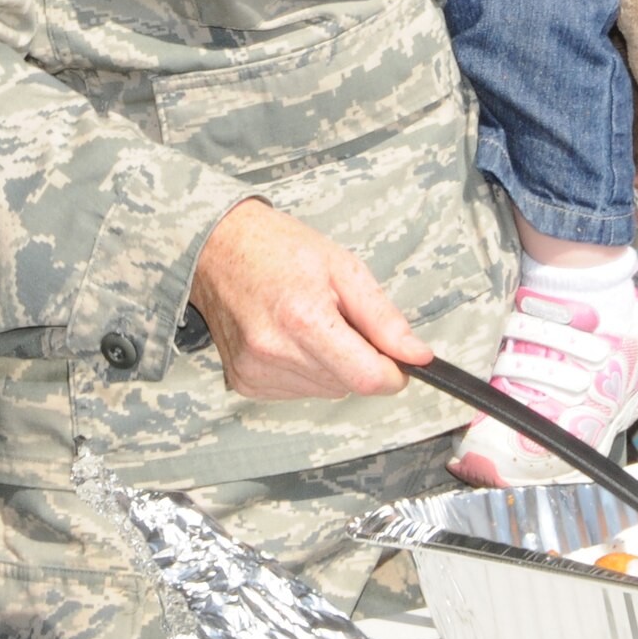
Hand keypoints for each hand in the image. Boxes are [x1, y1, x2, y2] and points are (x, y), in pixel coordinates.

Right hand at [188, 199, 431, 401]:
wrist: (218, 247)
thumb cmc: (280, 248)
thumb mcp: (343, 266)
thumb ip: (383, 317)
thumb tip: (418, 356)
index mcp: (305, 318)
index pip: (366, 378)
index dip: (392, 373)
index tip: (398, 360)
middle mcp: (276, 352)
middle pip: (347, 386)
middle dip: (358, 359)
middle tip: (340, 317)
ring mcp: (256, 372)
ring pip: (325, 391)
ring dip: (331, 365)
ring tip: (309, 321)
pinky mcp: (244, 383)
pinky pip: (298, 391)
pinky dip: (305, 369)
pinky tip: (289, 336)